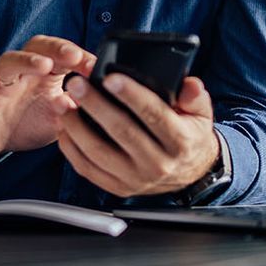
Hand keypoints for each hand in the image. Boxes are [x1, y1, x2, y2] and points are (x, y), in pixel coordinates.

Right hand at [0, 36, 94, 166]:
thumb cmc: (26, 123)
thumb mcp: (59, 120)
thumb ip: (76, 110)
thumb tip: (99, 102)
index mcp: (43, 73)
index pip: (62, 55)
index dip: (79, 58)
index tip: (95, 67)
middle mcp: (21, 72)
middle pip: (36, 47)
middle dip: (55, 49)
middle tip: (73, 56)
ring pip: (8, 63)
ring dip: (26, 61)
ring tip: (43, 65)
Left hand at [55, 71, 217, 197]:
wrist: (190, 173)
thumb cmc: (189, 136)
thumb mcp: (201, 114)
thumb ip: (195, 96)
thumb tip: (189, 85)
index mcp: (180, 141)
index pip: (154, 115)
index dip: (132, 95)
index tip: (110, 77)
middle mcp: (158, 163)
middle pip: (121, 131)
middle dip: (95, 105)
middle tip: (77, 84)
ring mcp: (136, 179)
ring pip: (99, 152)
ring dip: (77, 126)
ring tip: (64, 103)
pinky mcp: (118, 187)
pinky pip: (88, 169)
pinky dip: (71, 148)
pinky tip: (65, 127)